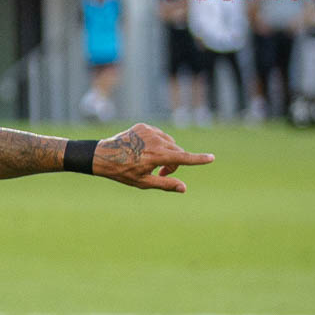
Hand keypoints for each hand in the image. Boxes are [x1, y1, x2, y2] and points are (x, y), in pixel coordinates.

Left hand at [93, 123, 214, 192]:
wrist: (102, 156)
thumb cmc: (122, 172)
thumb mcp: (143, 182)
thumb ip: (165, 184)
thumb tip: (184, 188)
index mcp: (156, 156)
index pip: (182, 158)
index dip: (198, 159)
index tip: (211, 158)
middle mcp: (155, 141)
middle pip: (177, 151)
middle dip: (173, 163)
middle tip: (162, 173)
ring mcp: (149, 131)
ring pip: (169, 142)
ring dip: (166, 152)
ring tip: (151, 162)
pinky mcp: (144, 126)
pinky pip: (158, 135)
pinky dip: (156, 143)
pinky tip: (143, 150)